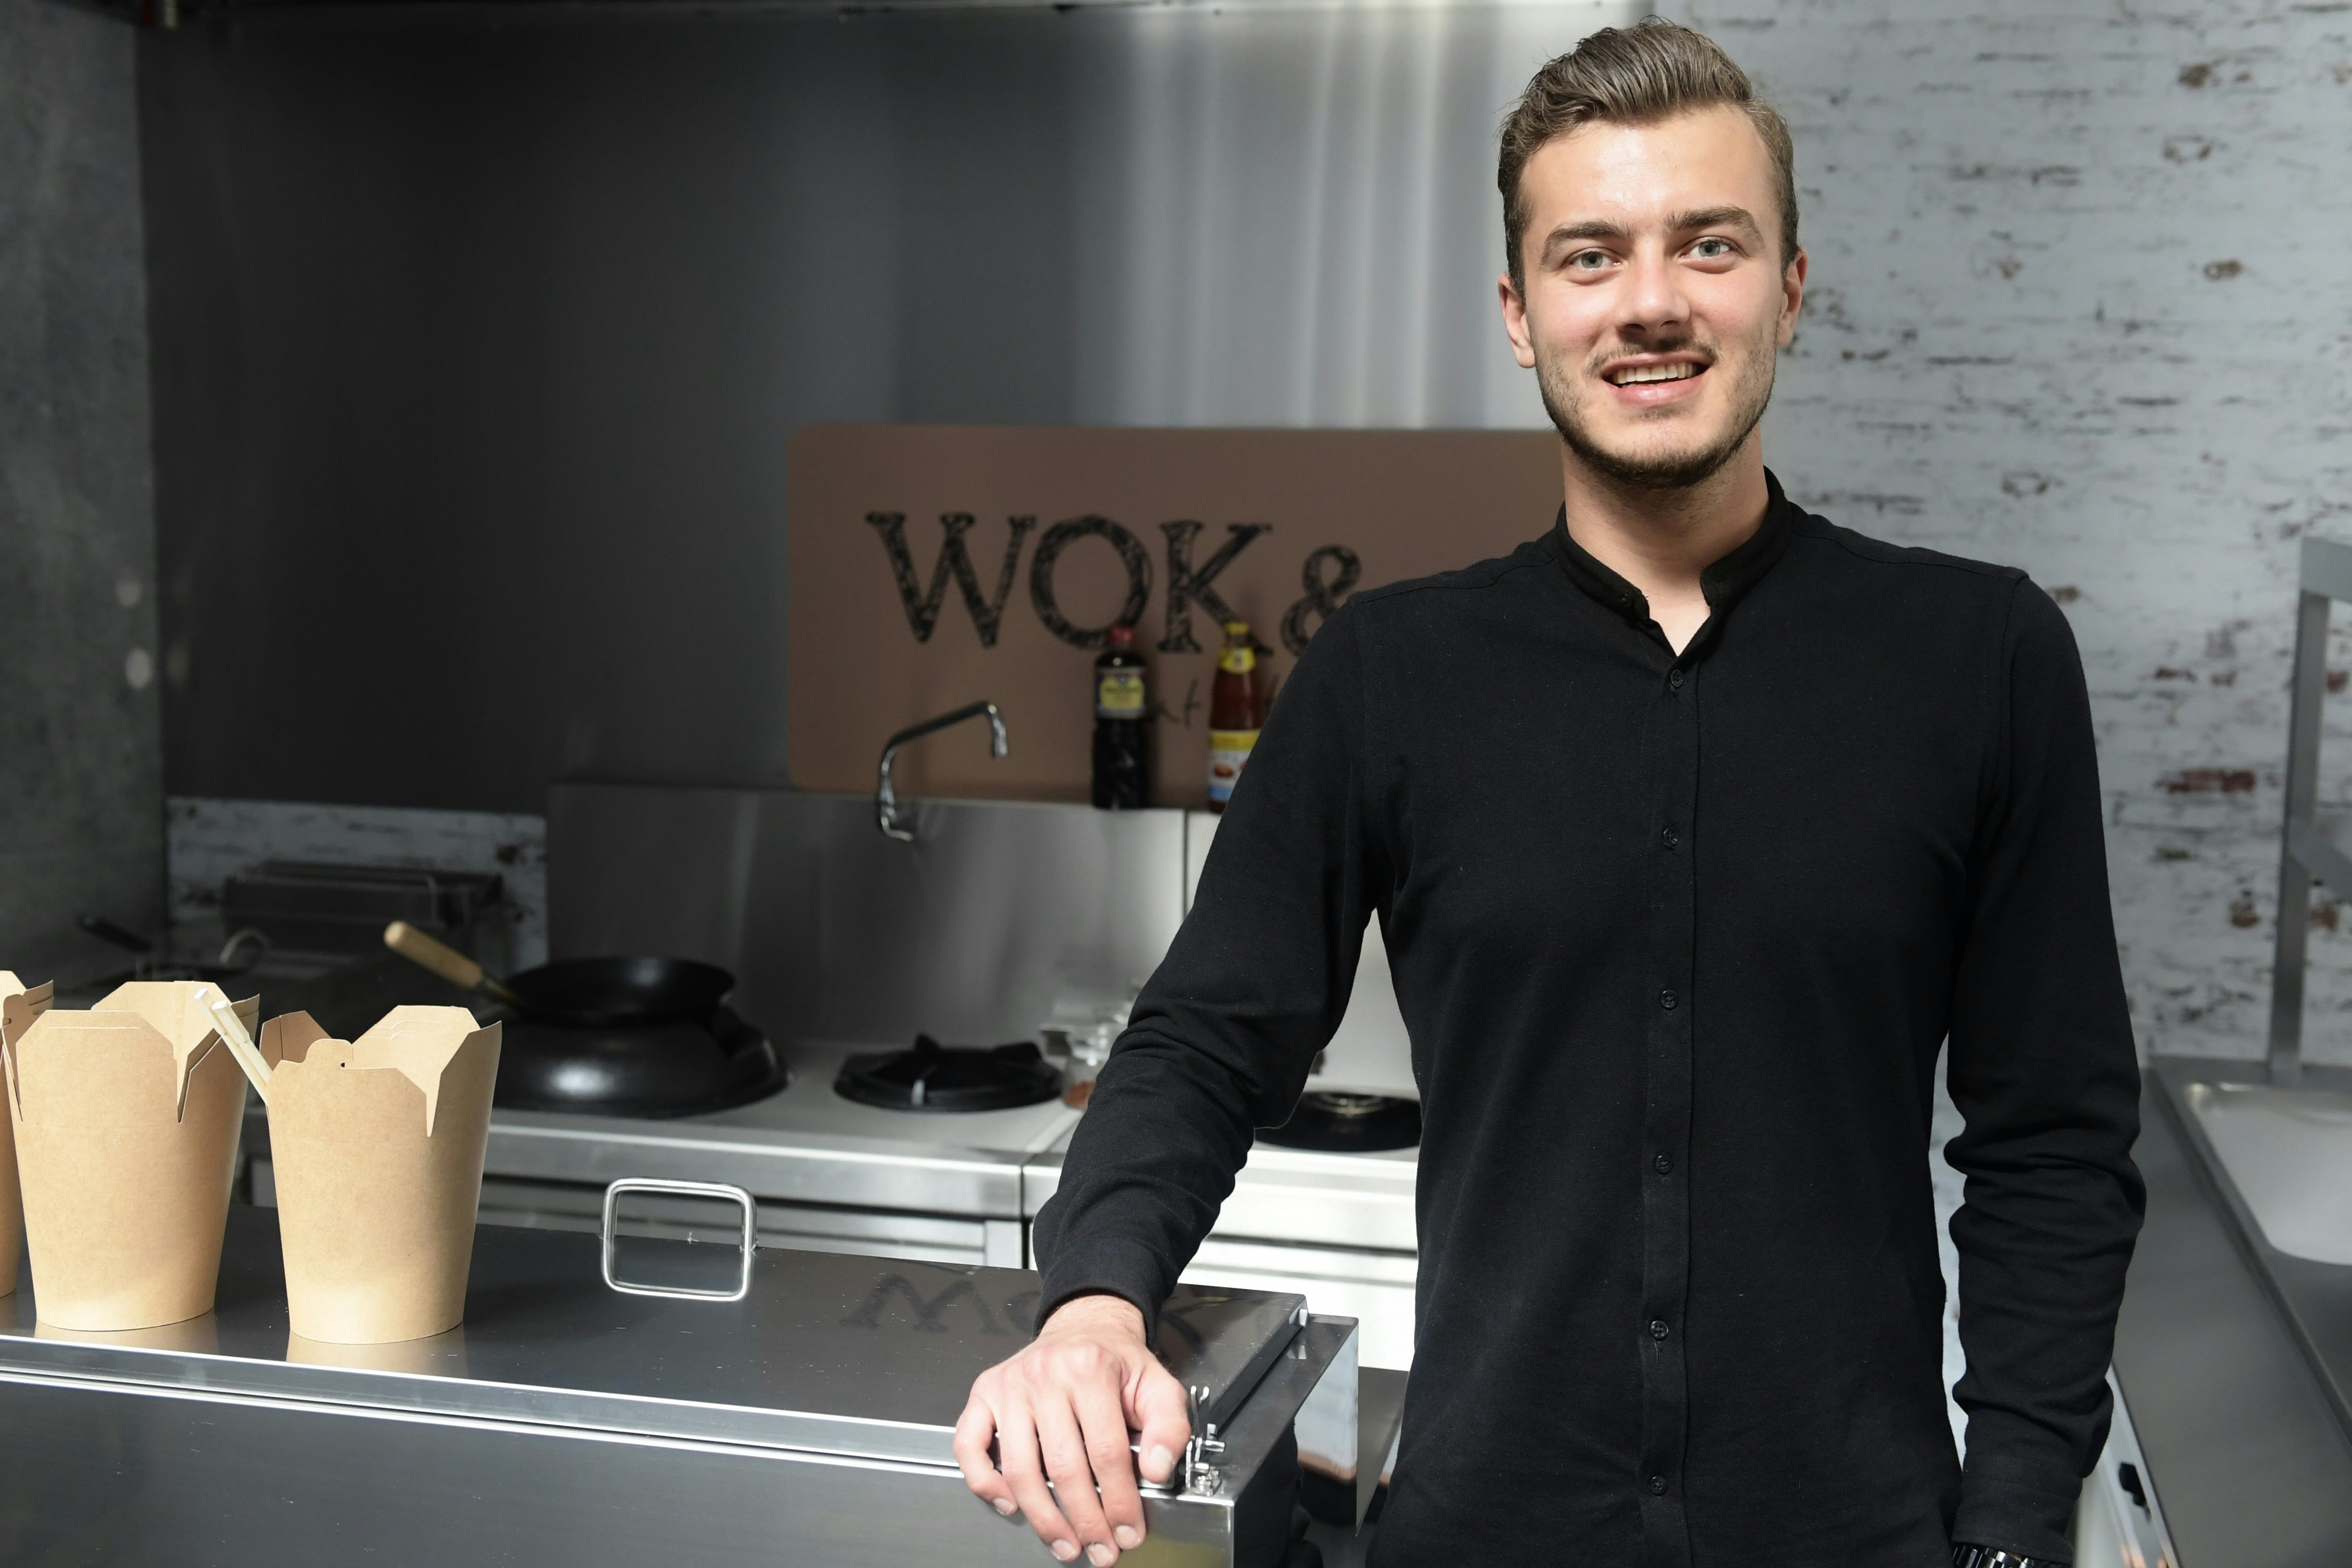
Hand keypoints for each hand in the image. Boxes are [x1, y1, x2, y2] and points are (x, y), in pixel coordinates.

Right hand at [953, 1292, 1192, 1564]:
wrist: (1084, 1327)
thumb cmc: (1117, 1362)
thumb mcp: (1158, 1384)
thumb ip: (1169, 1425)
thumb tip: (1157, 1469)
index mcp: (1091, 1368)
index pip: (1107, 1451)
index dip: (1120, 1501)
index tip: (1129, 1531)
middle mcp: (1045, 1375)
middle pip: (1064, 1467)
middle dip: (1085, 1520)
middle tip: (1101, 1549)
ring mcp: (1010, 1385)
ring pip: (1020, 1468)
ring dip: (1043, 1518)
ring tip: (1066, 1545)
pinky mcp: (984, 1393)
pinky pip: (970, 1444)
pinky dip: (984, 1482)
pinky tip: (1009, 1505)